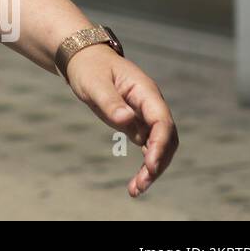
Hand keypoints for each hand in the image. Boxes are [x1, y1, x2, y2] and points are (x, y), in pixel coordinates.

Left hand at [64, 45, 178, 196]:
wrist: (83, 60)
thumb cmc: (89, 68)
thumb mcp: (94, 83)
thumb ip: (110, 101)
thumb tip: (126, 120)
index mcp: (145, 92)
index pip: (162, 121)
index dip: (159, 144)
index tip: (149, 163)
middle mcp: (151, 105)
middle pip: (166, 138)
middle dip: (158, 162)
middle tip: (142, 184)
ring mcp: (146, 116)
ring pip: (159, 147)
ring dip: (152, 169)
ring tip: (136, 190)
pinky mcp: (137, 125)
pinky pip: (147, 148)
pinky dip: (143, 166)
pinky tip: (135, 184)